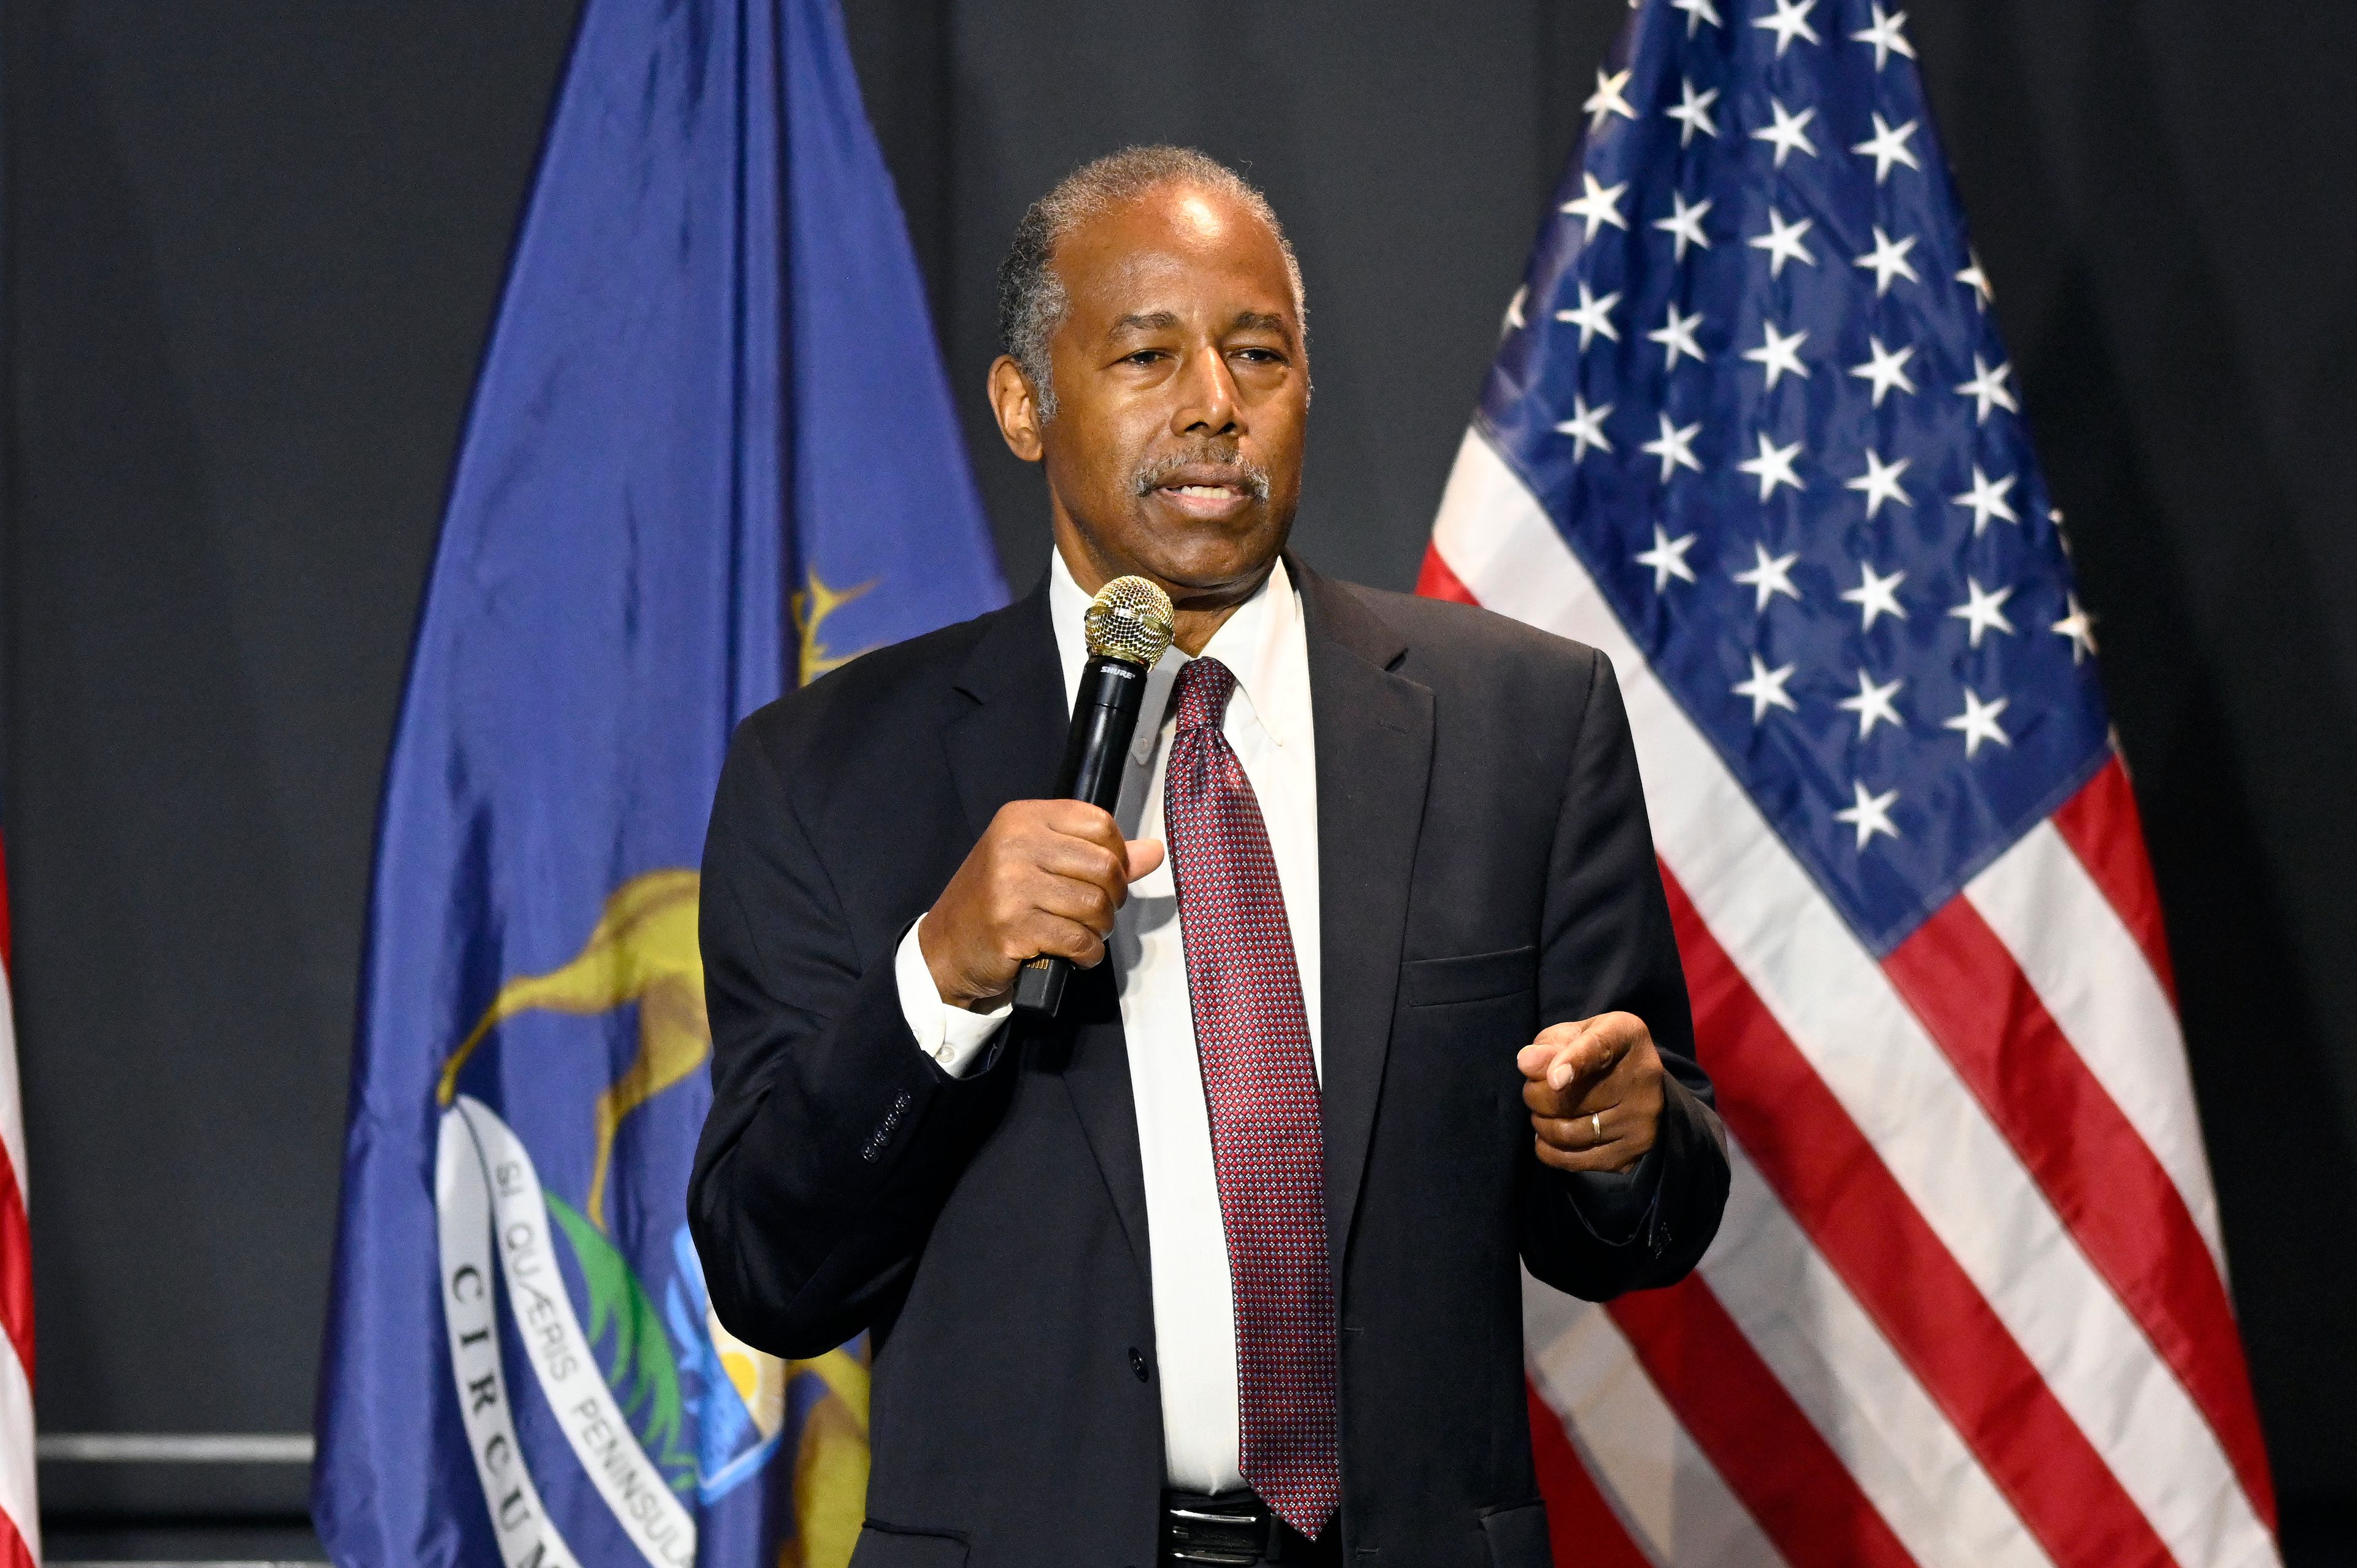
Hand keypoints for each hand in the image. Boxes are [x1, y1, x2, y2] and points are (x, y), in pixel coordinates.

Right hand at [918, 800, 1165, 1009]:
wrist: (946, 947)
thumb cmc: (997, 901)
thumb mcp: (1041, 863)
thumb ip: (1098, 854)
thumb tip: (1154, 851)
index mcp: (1023, 818)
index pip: (1100, 823)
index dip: (1117, 855)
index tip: (1106, 877)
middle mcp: (1015, 843)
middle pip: (1104, 865)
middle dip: (1113, 898)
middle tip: (1098, 913)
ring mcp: (1011, 884)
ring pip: (1095, 904)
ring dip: (1100, 929)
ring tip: (1084, 934)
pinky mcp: (1013, 925)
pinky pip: (1079, 939)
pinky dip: (1088, 953)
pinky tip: (1076, 955)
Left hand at [1516, 1012, 1664, 1173]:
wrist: (1636, 1083)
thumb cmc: (1593, 1052)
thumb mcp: (1572, 1036)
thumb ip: (1549, 1046)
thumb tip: (1526, 1062)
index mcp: (1626, 1035)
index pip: (1599, 1048)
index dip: (1574, 1063)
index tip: (1554, 1080)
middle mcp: (1643, 1077)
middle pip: (1571, 1099)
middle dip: (1535, 1096)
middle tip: (1533, 1091)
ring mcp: (1642, 1118)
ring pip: (1569, 1133)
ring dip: (1542, 1124)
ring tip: (1543, 1112)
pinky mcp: (1634, 1150)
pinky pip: (1576, 1160)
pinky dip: (1550, 1150)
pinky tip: (1548, 1136)